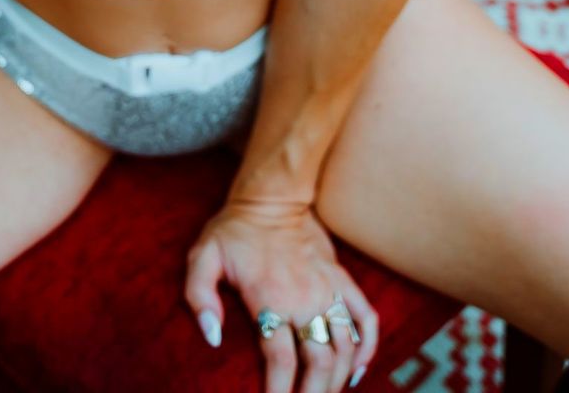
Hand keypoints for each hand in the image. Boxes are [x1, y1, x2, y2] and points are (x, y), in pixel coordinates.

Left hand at [184, 196, 378, 392]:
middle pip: (319, 362)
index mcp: (270, 298)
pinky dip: (368, 347)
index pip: (280, 361)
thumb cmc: (233, 229)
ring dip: (338, 379)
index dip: (280, 392)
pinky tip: (358, 370)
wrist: (272, 195)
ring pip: (345, 347)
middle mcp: (303, 298)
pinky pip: (365, 317)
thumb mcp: (203, 256)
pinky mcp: (341, 279)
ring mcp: (326, 289)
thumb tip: (213, 337)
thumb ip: (200, 296)